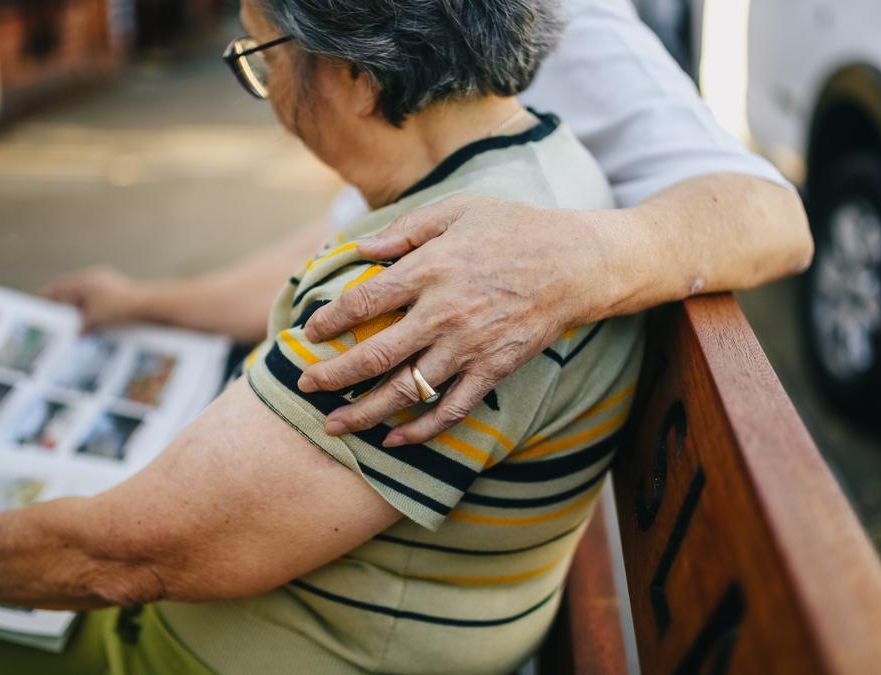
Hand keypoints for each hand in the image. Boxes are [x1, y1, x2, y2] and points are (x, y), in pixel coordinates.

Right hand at [42, 266, 145, 329]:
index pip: (58, 287)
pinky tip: (95, 319)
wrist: (149, 303)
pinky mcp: (118, 288)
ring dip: (80, 307)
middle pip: (72, 291)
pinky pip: (99, 298)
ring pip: (86, 295)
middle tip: (56, 317)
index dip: (47, 296)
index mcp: (83, 281)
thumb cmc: (119, 308)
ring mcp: (106, 281)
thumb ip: (82, 326)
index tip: (39, 304)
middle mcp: (93, 277)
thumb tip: (77, 334)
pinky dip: (93, 308)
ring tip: (75, 322)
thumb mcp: (95, 319)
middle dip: (64, 304)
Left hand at [298, 194, 617, 445]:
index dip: (330, 322)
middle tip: (305, 387)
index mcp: (430, 269)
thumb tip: (358, 250)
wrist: (575, 262)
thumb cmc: (513, 228)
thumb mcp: (457, 210)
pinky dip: (422, 430)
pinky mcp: (493, 370)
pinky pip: (452, 409)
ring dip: (365, 413)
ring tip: (334, 425)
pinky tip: (394, 440)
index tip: (309, 333)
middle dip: (333, 377)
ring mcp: (469, 347)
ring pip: (407, 390)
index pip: (364, 302)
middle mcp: (444, 313)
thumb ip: (404, 230)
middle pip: (375, 355)